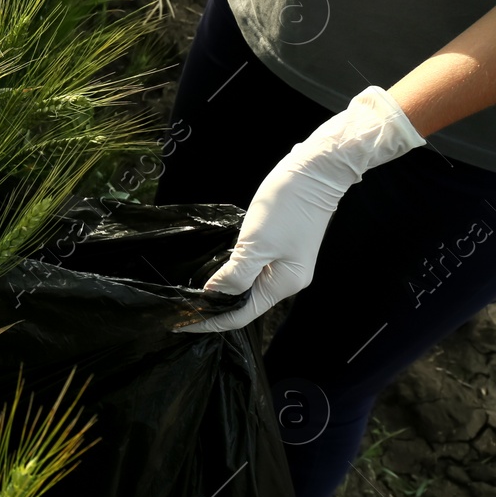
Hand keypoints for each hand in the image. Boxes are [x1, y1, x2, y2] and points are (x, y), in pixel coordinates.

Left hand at [178, 86, 423, 332]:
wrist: (316, 172)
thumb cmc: (287, 206)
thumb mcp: (256, 244)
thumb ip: (236, 274)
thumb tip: (213, 295)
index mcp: (283, 284)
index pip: (241, 315)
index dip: (210, 321)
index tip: (180, 324)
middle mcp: (286, 280)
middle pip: (245, 305)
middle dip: (214, 310)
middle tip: (180, 311)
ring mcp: (285, 264)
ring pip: (248, 288)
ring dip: (221, 294)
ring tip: (191, 298)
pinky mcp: (280, 248)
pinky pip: (251, 271)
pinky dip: (231, 276)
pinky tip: (212, 275)